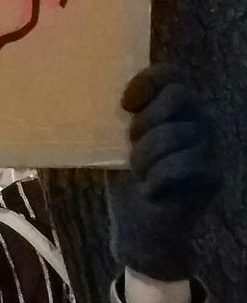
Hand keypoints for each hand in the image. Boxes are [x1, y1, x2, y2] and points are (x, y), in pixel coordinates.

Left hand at [108, 64, 220, 281]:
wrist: (138, 227)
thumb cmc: (125, 178)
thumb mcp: (115, 138)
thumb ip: (118, 113)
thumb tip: (90, 85)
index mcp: (174, 107)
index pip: (170, 74)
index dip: (146, 83)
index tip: (124, 105)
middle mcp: (199, 120)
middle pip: (179, 96)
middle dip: (146, 121)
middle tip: (132, 144)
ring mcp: (211, 146)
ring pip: (177, 133)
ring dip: (145, 156)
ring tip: (137, 173)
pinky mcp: (213, 174)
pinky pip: (184, 163)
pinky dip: (157, 178)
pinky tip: (150, 189)